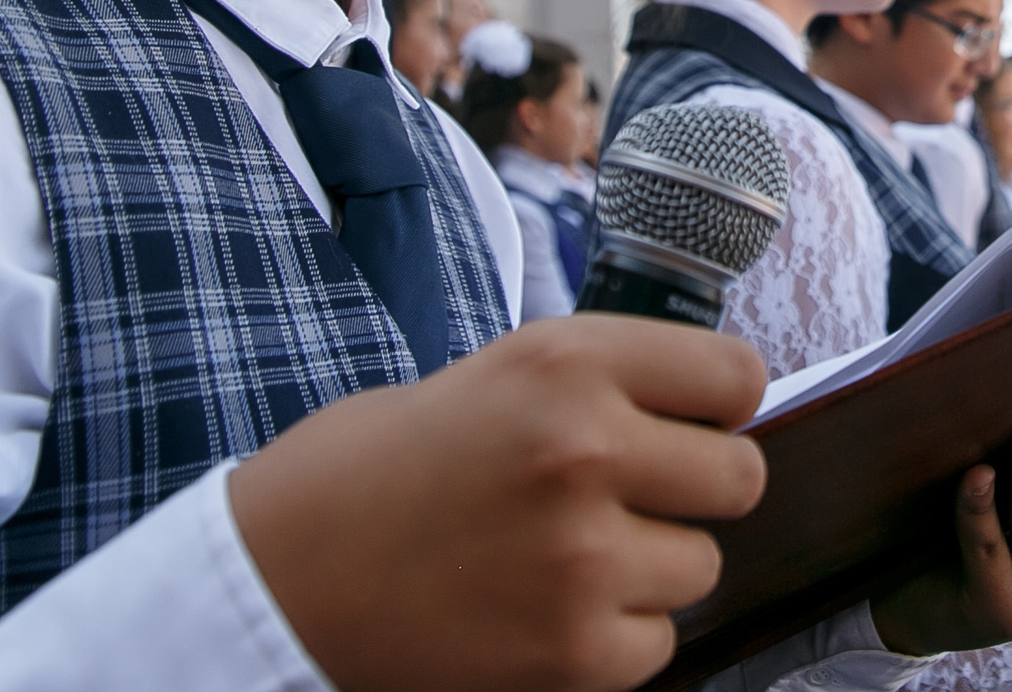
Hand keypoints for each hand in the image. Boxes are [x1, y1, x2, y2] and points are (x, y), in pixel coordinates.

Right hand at [229, 315, 767, 691]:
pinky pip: (657, 642)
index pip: (737, 376)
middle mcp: (587, 447)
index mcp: (569, 361)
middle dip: (695, 491)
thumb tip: (699, 411)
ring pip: (701, 565)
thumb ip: (597, 386)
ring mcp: (584, 555)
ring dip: (650, 568)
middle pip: (739, 477)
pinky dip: (615, 637)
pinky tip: (546, 612)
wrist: (272, 580)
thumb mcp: (492, 375)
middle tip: (634, 499)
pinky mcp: (572, 650)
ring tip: (566, 558)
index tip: (695, 423)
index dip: (721, 406)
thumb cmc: (373, 470)